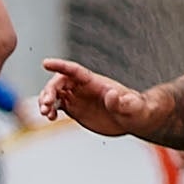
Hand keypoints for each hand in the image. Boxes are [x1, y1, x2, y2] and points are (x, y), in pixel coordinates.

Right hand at [38, 58, 160, 137]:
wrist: (134, 120)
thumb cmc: (137, 111)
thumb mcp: (133, 107)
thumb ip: (123, 101)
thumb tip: (112, 94)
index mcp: (95, 83)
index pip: (74, 71)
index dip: (60, 66)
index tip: (46, 63)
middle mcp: (84, 88)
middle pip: (59, 83)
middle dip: (49, 91)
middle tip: (47, 105)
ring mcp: (78, 98)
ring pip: (54, 94)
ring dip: (45, 101)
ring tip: (47, 114)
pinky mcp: (75, 109)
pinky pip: (57, 105)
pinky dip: (49, 110)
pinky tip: (51, 117)